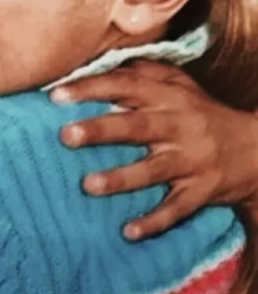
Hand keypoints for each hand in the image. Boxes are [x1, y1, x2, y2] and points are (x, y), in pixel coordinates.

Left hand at [50, 60, 257, 239]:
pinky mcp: (202, 191)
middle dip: (101, 130)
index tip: (55, 95)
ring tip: (88, 186)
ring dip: (121, 178)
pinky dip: (154, 222)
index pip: (127, 86)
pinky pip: (177, 209)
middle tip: (65, 135)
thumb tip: (98, 60)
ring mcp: (191, 161)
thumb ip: (143, 72)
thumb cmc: (201, 114)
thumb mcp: (179, 86)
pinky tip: (128, 232)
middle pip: (136, 126)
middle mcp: (179, 126)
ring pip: (154, 170)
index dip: (91, 88)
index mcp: (169, 98)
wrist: (257, 149)